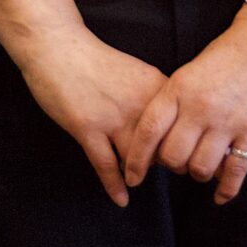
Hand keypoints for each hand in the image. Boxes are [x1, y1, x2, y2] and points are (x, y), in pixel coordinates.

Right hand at [15, 28, 170, 207]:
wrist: (57, 47)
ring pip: (137, 158)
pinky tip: (121, 199)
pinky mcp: (87, 128)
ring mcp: (113, 117)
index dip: (186, 144)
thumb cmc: (95, 60)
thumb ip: (153, 97)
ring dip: (140, 172)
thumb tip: (170, 125)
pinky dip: (115, 185)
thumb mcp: (135, 72)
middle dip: (168, 163)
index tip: (189, 157)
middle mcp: (139, 104)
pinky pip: (106, 165)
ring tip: (141, 180)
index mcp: (154, 87)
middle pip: (163, 146)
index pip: (181, 125)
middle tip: (172, 175)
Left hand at [118, 8, 246, 205]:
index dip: (137, 159)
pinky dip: (225, 189)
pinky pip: (235, 171)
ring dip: (198, 174)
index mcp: (179, 88)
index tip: (132, 176)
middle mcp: (200, 107)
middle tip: (177, 163)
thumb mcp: (191, 72)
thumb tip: (161, 136)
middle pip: (173, 156)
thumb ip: (176, 101)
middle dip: (172, 166)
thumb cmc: (228, 54)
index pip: (149, 131)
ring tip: (202, 167)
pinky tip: (220, 196)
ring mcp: (227, 121)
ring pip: (201, 168)